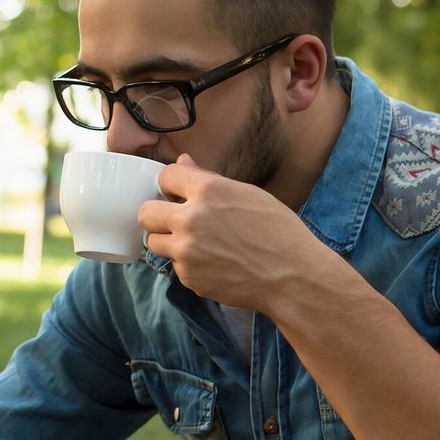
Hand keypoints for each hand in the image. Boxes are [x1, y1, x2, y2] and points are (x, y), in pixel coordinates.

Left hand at [137, 154, 326, 310]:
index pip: (165, 176)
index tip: (178, 192)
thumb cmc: (279, 232)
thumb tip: (183, 162)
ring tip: (197, 244)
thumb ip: (208, 179)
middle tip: (175, 220)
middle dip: (158, 214)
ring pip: (154, 242)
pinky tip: (214, 264)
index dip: (172, 184)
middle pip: (146, 212)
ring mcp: (187, 251)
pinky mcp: (189, 278)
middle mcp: (191, 219)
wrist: (294, 277)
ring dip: (169, 241)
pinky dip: (189, 265)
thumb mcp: (248, 194)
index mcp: (208, 191)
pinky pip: (175, 266)